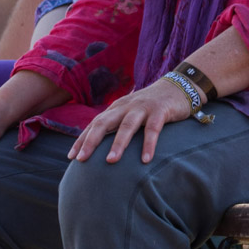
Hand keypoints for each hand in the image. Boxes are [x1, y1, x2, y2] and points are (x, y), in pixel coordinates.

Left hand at [67, 78, 192, 163]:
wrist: (177, 87)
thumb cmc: (151, 106)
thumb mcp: (130, 113)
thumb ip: (118, 125)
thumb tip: (102, 148)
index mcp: (116, 108)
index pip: (94, 124)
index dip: (82, 140)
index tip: (71, 157)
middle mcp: (125, 107)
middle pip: (103, 123)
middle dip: (91, 141)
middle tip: (81, 160)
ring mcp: (142, 108)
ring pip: (126, 126)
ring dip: (118, 144)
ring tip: (110, 161)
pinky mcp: (160, 111)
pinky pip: (153, 129)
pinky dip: (148, 144)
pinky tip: (146, 160)